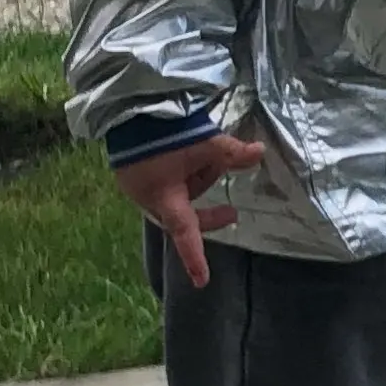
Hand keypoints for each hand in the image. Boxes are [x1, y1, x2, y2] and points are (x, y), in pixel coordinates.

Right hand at [114, 133, 264, 288]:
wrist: (126, 104)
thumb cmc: (165, 129)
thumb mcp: (204, 142)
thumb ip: (232, 153)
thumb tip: (259, 152)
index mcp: (165, 198)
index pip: (186, 233)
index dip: (195, 258)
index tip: (202, 281)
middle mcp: (147, 199)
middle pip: (184, 215)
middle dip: (207, 212)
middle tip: (233, 212)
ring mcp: (135, 187)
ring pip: (174, 198)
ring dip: (192, 183)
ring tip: (203, 158)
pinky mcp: (129, 174)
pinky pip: (161, 184)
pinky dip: (176, 175)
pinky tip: (182, 155)